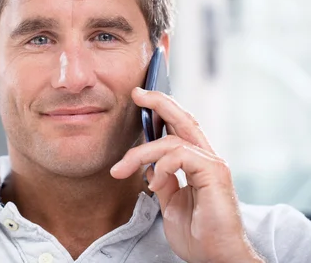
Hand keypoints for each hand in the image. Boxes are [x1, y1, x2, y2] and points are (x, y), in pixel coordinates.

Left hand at [110, 87, 262, 262]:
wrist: (216, 257)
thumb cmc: (199, 235)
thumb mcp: (171, 204)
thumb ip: (163, 181)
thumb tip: (149, 167)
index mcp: (196, 164)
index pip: (179, 128)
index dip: (161, 110)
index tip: (139, 99)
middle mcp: (206, 159)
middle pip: (183, 118)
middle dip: (159, 101)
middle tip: (137, 93)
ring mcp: (212, 164)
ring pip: (172, 139)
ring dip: (141, 152)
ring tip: (122, 169)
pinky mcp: (214, 173)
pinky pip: (180, 154)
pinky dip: (161, 166)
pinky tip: (154, 185)